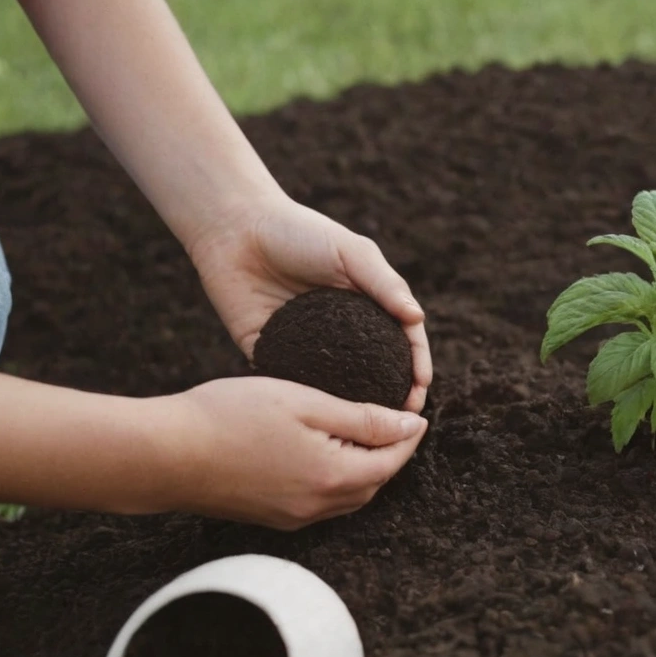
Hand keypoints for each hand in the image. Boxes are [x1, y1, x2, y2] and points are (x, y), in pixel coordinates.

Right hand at [160, 376, 427, 529]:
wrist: (165, 454)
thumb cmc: (230, 416)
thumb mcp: (305, 402)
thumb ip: (363, 417)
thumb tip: (411, 425)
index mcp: (333, 477)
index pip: (393, 461)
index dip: (409, 435)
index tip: (418, 412)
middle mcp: (318, 506)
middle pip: (374, 483)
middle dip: (390, 455)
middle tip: (394, 421)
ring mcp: (293, 518)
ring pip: (348, 497)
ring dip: (364, 470)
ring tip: (362, 435)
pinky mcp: (271, 518)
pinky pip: (321, 504)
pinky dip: (335, 480)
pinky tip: (323, 455)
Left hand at [189, 193, 431, 412]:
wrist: (234, 230)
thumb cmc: (297, 231)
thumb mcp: (350, 251)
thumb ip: (384, 283)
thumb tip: (417, 318)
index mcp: (365, 304)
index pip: (401, 340)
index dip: (416, 364)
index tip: (421, 388)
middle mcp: (341, 330)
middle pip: (377, 370)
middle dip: (394, 395)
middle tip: (403, 418)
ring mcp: (307, 345)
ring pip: (339, 383)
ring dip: (356, 406)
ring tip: (370, 426)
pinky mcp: (271, 353)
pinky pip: (296, 383)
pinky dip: (312, 399)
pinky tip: (326, 416)